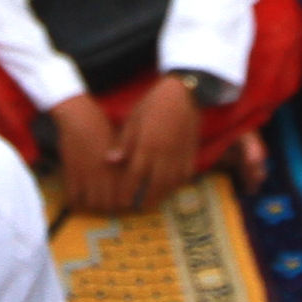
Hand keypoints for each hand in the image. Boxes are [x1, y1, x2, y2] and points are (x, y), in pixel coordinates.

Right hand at [48, 95, 129, 215]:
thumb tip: (129, 177)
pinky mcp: (71, 173)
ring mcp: (87, 174)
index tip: (123, 204)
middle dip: (110, 208)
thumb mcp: (118, 144)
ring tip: (94, 204)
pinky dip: (76, 202)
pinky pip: (73, 195)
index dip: (124, 204)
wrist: (79, 118)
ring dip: (94, 207)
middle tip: (108, 206)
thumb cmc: (101, 126)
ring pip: (92, 203)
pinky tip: (78, 200)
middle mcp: (104, 173)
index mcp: (118, 166)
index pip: (124, 195)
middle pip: (109, 203)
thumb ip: (123, 162)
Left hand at [121, 76, 202, 204]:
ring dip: (162, 195)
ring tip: (154, 202)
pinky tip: (171, 187)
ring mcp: (180, 155)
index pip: (135, 177)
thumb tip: (110, 162)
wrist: (184, 93)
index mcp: (147, 146)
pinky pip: (185, 175)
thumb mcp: (133, 120)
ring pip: (171, 183)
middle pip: (155, 186)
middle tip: (139, 209)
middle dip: (147, 200)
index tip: (123, 203)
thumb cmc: (153, 104)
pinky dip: (177, 184)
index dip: (128, 192)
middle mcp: (164, 155)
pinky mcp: (191, 153)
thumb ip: (124, 144)